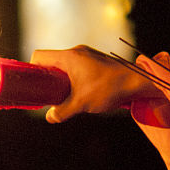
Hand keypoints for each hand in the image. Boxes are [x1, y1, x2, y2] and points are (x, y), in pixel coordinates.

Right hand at [30, 45, 156, 122]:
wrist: (137, 82)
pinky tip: (79, 93)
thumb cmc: (108, 89)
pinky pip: (76, 67)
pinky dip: (72, 78)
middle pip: (51, 60)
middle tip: (48, 94)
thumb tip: (50, 117)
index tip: (33, 85)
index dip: (32, 69)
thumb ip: (62, 111)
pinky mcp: (95, 60)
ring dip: (61, 79)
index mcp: (69, 57)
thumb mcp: (81, 103)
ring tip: (64, 96)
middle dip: (46, 78)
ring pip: (64, 65)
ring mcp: (87, 55)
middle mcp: (76, 52)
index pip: (39, 55)